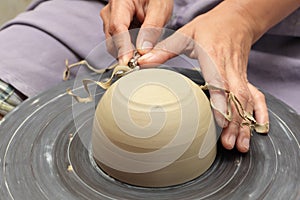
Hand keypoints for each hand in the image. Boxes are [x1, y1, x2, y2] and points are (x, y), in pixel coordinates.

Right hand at [100, 0, 172, 63]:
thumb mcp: (160, 8)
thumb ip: (152, 29)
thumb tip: (143, 51)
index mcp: (120, 2)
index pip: (117, 28)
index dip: (122, 47)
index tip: (128, 62)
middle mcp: (110, 11)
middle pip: (112, 39)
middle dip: (125, 54)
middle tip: (140, 64)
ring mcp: (110, 20)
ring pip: (114, 44)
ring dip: (127, 52)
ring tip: (143, 55)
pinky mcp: (114, 27)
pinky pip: (117, 43)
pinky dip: (128, 49)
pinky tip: (139, 49)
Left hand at [138, 2, 268, 152]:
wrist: (238, 19)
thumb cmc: (210, 27)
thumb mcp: (185, 34)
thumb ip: (164, 49)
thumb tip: (143, 61)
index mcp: (215, 56)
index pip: (220, 82)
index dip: (222, 102)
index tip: (220, 121)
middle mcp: (231, 68)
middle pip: (237, 98)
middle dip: (235, 123)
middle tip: (228, 144)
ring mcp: (241, 75)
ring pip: (248, 101)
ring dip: (245, 124)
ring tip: (240, 145)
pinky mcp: (246, 78)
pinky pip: (257, 97)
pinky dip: (259, 114)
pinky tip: (258, 129)